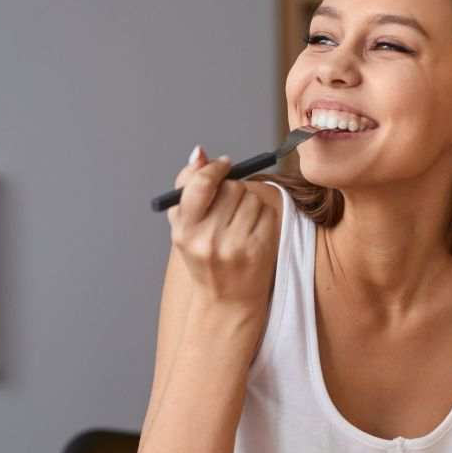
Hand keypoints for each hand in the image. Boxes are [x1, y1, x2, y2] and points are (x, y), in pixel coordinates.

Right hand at [166, 145, 278, 309]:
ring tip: (239, 222)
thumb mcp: (184, 225)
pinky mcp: (260, 249)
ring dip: (248, 202)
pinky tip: (252, 231)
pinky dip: (262, 215)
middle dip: (233, 189)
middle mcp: (209, 240)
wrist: (227, 299)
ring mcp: (236, 246)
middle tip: (229, 204)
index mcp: (185, 231)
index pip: (202, 184)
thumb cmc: (203, 256)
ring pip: (252, 197)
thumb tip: (200, 153)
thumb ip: (187, 185)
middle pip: (232, 187)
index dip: (216, 168)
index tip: (224, 164)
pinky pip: (267, 211)